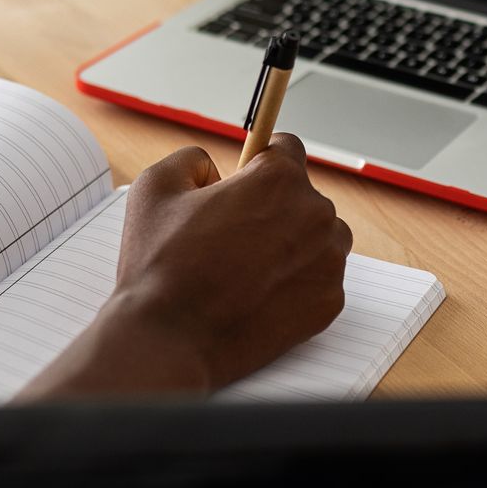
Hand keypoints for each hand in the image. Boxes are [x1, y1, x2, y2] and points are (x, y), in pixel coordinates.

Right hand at [24, 137, 351, 398]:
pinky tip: (260, 294)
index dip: (261, 162)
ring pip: (320, 237)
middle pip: (304, 196)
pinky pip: (320, 278)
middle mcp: (315, 213)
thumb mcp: (156, 187)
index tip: (249, 178)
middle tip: (234, 235)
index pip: (287, 148)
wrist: (170, 339)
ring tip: (248, 267)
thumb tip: (214, 168)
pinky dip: (297, 283)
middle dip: (275, 208)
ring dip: (294, 244)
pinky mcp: (329, 301)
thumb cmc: (160, 265)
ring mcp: (328, 260)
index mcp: (278, 178)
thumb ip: (192, 159)